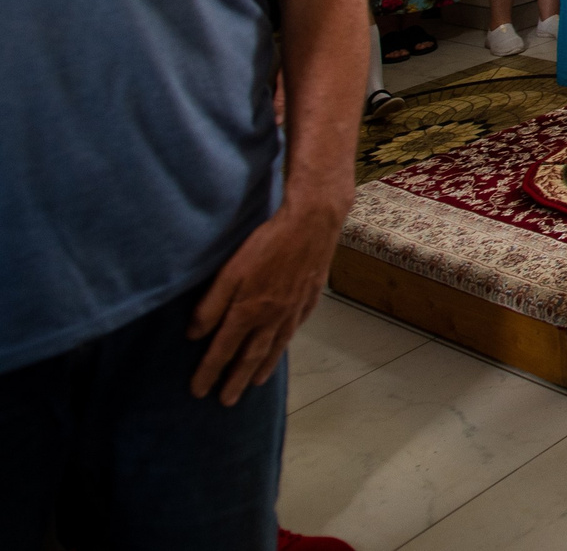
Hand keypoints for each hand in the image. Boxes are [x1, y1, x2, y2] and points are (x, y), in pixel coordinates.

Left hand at [188, 194, 342, 404]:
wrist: (313, 223)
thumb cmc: (266, 243)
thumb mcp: (230, 271)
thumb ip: (211, 304)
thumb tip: (195, 335)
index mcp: (249, 311)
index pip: (223, 350)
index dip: (209, 372)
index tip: (198, 392)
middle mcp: (272, 317)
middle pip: (251, 356)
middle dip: (236, 380)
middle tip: (227, 401)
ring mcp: (294, 309)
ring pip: (275, 346)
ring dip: (262, 367)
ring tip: (254, 383)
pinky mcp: (310, 297)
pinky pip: (295, 328)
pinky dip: (285, 343)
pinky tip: (281, 346)